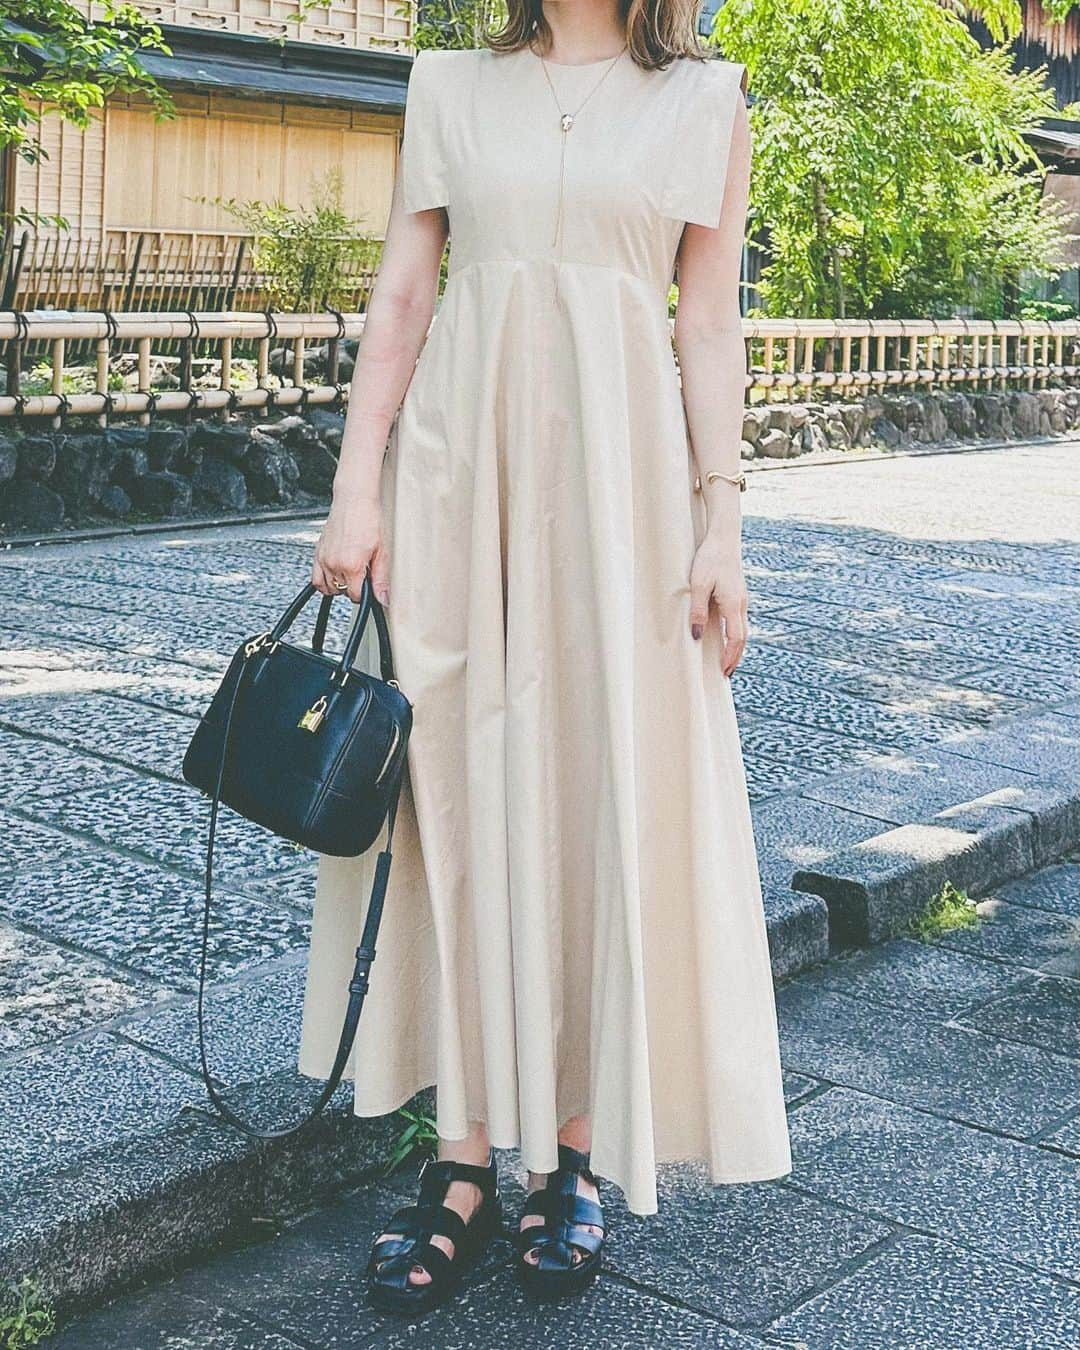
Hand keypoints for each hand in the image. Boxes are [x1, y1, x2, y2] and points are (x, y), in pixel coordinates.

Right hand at [311, 488, 388, 604]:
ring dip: (339, 585)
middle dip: (353, 587)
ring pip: (328, 588)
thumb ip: (381, 579)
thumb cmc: (369, 520)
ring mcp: (324, 558)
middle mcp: (334, 564)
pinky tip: (335, 575)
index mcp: (352, 566)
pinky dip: (324, 581)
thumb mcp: (381, 552)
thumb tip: (383, 598)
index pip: (355, 596)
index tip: (369, 585)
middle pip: (342, 592)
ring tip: (350, 573)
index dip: (364, 594)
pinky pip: (315, 578)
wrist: (354, 501)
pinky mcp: (317, 552)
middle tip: (362, 573)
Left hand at [688, 538, 747, 676]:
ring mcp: (741, 598)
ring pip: (743, 629)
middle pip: (743, 637)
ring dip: (736, 647)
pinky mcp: (738, 594)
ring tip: (727, 660)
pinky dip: (735, 634)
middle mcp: (741, 603)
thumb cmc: (709, 559)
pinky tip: (727, 637)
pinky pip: (739, 620)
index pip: (735, 638)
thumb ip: (697, 611)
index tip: (723, 670)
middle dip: (735, 657)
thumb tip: (697, 636)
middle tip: (726, 673)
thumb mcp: (698, 585)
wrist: (723, 538)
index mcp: (733, 604)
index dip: (730, 656)